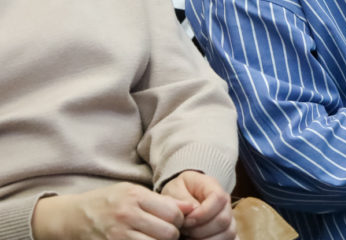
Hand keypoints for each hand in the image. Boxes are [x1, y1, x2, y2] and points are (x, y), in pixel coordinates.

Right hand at [31, 182, 188, 239]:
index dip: (180, 219)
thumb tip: (191, 207)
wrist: (72, 217)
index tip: (175, 220)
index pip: (173, 213)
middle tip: (167, 232)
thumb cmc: (108, 201)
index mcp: (135, 197)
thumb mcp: (133, 192)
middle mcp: (127, 216)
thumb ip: (162, 200)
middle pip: (168, 233)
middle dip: (172, 234)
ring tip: (155, 237)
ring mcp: (118, 235)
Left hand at [162, 171, 234, 239]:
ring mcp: (229, 218)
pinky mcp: (227, 232)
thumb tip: (194, 210)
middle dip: (200, 230)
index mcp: (213, 187)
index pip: (219, 198)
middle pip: (224, 219)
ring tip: (189, 237)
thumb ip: (182, 198)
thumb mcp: (174, 189)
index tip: (185, 220)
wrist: (179, 200)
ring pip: (228, 233)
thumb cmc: (177, 193)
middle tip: (184, 230)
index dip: (202, 213)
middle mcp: (225, 203)